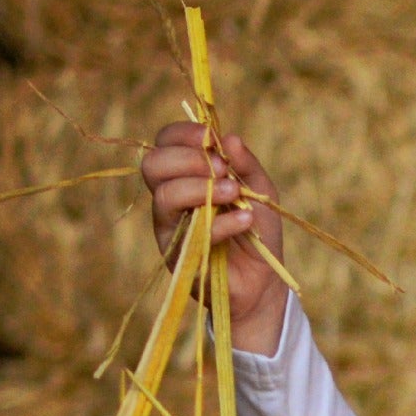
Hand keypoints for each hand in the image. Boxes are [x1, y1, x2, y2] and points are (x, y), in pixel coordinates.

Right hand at [140, 123, 287, 352]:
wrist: (263, 281)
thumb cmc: (256, 232)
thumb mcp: (260, 192)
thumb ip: (246, 165)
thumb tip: (228, 137)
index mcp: (183, 177)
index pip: (164, 144)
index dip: (182, 135)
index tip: (210, 137)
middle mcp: (168, 200)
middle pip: (153, 165)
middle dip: (188, 159)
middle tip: (223, 169)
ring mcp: (169, 228)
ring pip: (164, 196)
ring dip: (202, 188)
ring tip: (236, 193)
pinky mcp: (179, 255)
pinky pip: (193, 232)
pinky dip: (223, 222)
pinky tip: (245, 221)